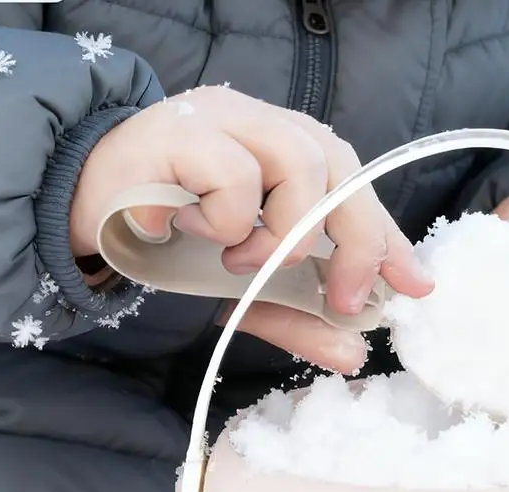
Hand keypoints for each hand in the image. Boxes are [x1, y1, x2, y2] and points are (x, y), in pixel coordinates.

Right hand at [70, 86, 432, 372]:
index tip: (416, 285)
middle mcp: (266, 126)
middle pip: (341, 168)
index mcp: (292, 154)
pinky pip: (233, 176)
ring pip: (298, 163)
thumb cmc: (178, 245)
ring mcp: (225, 120)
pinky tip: (193, 230)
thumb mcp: (250, 292)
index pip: (357, 187)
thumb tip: (354, 354)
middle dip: (358, 242)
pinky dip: (226, 221)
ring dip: (285, 234)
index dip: (389, 237)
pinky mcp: (182, 130)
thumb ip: (299, 318)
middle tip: (346, 299)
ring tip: (242, 261)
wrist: (92, 219)